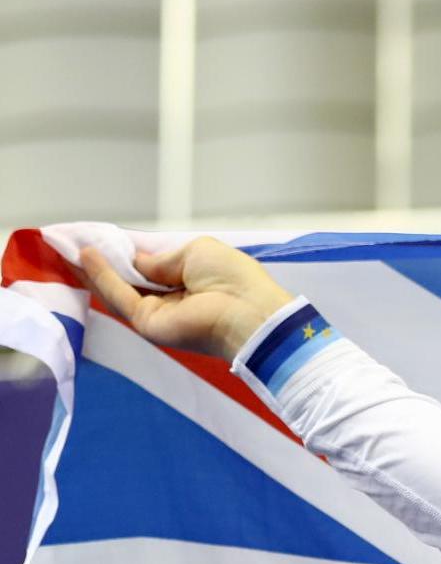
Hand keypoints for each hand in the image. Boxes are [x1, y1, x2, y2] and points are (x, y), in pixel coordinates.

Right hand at [77, 237, 296, 362]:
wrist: (249, 312)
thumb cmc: (235, 279)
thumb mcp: (194, 252)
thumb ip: (160, 258)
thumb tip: (136, 261)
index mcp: (189, 283)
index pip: (149, 268)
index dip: (125, 254)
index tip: (100, 238)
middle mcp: (172, 302)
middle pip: (129, 281)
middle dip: (103, 261)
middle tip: (75, 241)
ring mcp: (159, 316)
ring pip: (118, 289)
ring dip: (93, 268)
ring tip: (69, 244)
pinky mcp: (149, 325)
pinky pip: (119, 297)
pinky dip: (101, 276)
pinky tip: (85, 256)